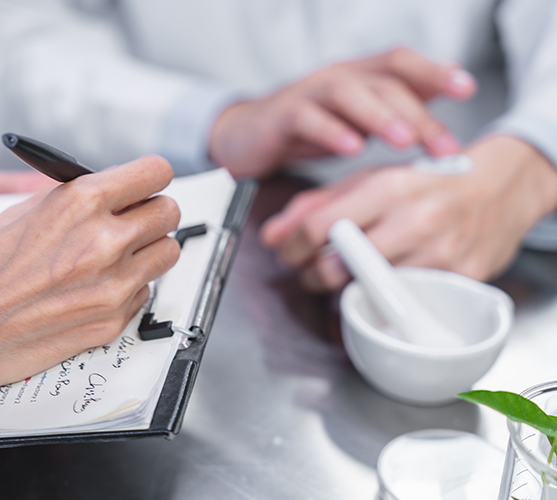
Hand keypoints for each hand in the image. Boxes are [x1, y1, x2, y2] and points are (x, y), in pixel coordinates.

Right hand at [209, 48, 475, 177]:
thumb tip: (445, 94)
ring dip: (380, 116)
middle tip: (443, 145)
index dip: (433, 71)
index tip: (466, 88)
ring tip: (405, 140)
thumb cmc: (306, 127)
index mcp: (358, 77)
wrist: (246, 135)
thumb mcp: (356, 116)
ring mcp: (308, 94)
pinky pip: (307, 118)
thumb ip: (395, 105)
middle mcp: (336, 78)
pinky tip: (351, 149)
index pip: (400, 64)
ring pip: (347, 93)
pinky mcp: (282, 116)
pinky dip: (331, 132)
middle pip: (383, 83)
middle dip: (418, 113)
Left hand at [260, 136, 556, 290]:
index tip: (287, 254)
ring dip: (347, 288)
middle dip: (314, 275)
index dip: (293, 248)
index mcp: (389, 187)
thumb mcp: (368, 180)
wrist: (499, 188)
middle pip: (340, 267)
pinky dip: (386, 297)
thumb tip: (272, 235)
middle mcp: (416, 219)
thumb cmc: (425, 184)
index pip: (321, 227)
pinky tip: (386, 282)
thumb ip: (315, 205)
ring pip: (370, 290)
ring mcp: (441, 252)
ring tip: (350, 273)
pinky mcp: (460, 278)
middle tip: (314, 271)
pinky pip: (406, 301)